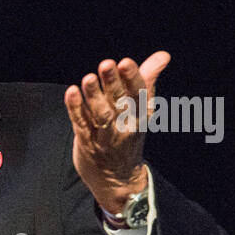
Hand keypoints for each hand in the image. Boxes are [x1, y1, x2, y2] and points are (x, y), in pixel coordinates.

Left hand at [64, 51, 170, 213]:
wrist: (118, 179)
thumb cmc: (129, 133)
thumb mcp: (141, 109)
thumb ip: (147, 79)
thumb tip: (163, 55)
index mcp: (141, 115)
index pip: (139, 94)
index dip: (132, 78)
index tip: (126, 62)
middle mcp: (125, 125)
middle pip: (119, 102)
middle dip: (112, 83)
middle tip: (106, 64)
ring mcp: (105, 136)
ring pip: (101, 114)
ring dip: (93, 96)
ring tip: (88, 78)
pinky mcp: (86, 142)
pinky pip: (81, 124)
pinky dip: (75, 108)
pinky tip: (71, 92)